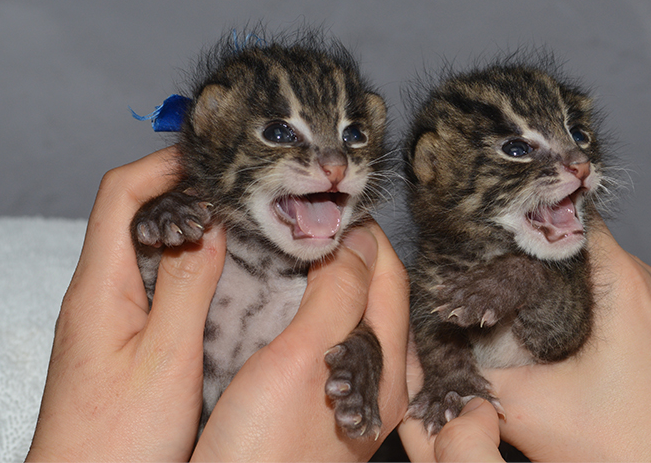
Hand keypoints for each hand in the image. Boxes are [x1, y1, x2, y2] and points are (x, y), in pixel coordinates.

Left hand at [27, 147, 226, 461]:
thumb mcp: (167, 358)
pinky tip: (219, 276)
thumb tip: (210, 226)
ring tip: (237, 223)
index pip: (120, 195)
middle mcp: (97, 293)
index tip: (210, 158)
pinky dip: (185, 264)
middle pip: (132, 213)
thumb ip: (188, 286)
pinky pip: (152, 280)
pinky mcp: (121, 335)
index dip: (163, 165)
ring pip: (145, 247)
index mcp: (100, 288)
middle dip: (183, 191)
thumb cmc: (115, 441)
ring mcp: (107, 314)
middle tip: (235, 188)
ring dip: (188, 229)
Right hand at [192, 221, 409, 461]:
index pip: (390, 281)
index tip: (337, 211)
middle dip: (357, 254)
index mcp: (385, 369)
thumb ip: (335, 298)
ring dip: (340, 280)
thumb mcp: (300, 361)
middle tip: (320, 226)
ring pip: (360, 319)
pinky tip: (301, 305)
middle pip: (380, 298)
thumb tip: (357, 242)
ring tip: (309, 254)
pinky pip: (341, 342)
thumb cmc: (260, 452)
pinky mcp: (332, 406)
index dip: (367, 238)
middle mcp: (381, 383)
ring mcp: (358, 396)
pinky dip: (325, 310)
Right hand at [398, 217, 650, 462]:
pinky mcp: (635, 325)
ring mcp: (638, 301)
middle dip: (514, 247)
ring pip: (573, 265)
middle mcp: (635, 278)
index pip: (563, 213)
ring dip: (532, 274)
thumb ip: (472, 374)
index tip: (472, 224)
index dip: (514, 214)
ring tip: (485, 284)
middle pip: (564, 238)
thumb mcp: (530, 408)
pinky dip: (551, 295)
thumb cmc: (625, 446)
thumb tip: (428, 347)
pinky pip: (586, 290)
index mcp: (620, 278)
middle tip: (466, 259)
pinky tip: (520, 315)